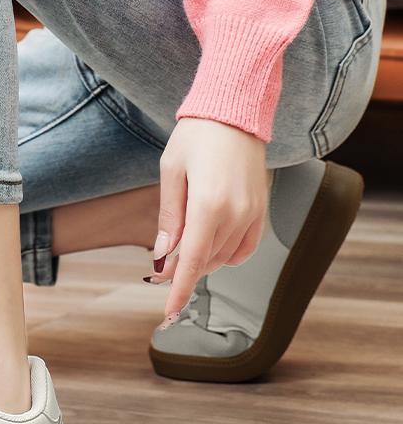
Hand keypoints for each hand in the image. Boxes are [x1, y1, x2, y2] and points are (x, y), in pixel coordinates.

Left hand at [148, 118, 268, 324]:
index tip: (168, 312)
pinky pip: (246, 246)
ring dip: (204, 260)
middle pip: (207, 260)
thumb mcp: (171, 172)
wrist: (235, 111)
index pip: (194, 260)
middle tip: (162, 267)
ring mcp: (254, 212)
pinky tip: (212, 247)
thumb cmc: (196, 136)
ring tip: (184, 249)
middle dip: (184, 269)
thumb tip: (163, 255)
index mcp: (209, 205)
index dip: (179, 289)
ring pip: (226, 257)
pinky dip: (228, 254)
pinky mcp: (262, 208)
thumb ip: (169, 217)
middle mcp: (236, 213)